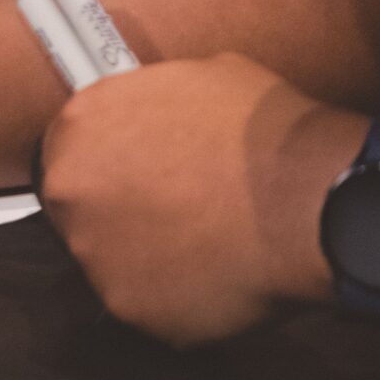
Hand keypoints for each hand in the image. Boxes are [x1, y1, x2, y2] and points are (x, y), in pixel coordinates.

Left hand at [39, 53, 358, 344]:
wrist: (309, 202)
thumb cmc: (266, 135)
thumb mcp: (203, 77)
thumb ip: (156, 98)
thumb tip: (164, 111)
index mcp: (80, 123)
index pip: (71, 146)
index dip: (109, 161)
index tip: (137, 173)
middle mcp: (70, 187)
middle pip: (80, 204)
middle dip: (121, 208)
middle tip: (176, 211)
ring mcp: (91, 250)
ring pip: (109, 256)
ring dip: (145, 253)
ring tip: (203, 244)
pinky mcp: (124, 302)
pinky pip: (143, 301)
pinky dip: (173, 295)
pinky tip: (214, 277)